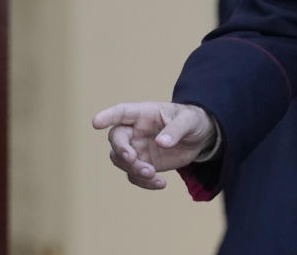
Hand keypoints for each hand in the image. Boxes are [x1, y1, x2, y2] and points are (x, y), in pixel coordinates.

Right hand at [92, 101, 216, 189]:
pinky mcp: (144, 164)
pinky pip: (135, 176)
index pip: (121, 112)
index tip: (96, 122)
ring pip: (122, 161)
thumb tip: (161, 143)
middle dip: (121, 150)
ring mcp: (137, 148)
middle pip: (116, 139)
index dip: (108, 116)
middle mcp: (135, 131)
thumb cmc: (192, 121)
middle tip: (133, 159)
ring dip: (133, 169)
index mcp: (144, 113)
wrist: (200, 137)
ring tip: (152, 174)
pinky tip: (162, 183)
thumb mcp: (189, 121)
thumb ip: (176, 130)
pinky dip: (145, 182)